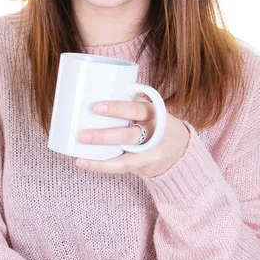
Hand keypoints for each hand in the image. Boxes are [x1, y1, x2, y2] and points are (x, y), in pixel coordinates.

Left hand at [75, 95, 189, 176]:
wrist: (180, 149)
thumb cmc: (154, 124)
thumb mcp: (149, 110)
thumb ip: (130, 103)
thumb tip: (93, 91)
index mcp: (153, 113)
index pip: (136, 109)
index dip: (117, 108)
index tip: (97, 107)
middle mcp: (154, 133)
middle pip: (130, 135)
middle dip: (105, 136)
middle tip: (82, 134)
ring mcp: (151, 152)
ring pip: (126, 157)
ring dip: (100, 158)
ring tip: (79, 155)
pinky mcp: (145, 166)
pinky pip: (122, 167)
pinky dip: (101, 166)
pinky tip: (83, 163)